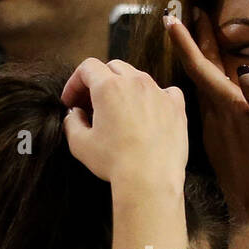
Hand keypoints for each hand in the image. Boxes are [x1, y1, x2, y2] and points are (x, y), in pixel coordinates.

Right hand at [60, 58, 188, 189]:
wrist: (151, 180)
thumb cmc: (114, 162)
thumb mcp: (80, 144)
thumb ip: (72, 122)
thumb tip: (75, 114)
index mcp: (108, 87)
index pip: (88, 67)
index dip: (75, 82)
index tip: (71, 101)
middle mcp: (135, 82)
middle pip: (113, 68)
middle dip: (99, 82)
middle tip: (92, 104)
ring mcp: (159, 92)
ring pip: (139, 77)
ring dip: (126, 88)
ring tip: (119, 111)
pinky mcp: (176, 107)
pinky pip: (166, 91)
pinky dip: (155, 97)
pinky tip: (149, 112)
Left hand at [164, 9, 248, 219]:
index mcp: (227, 107)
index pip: (201, 67)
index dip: (188, 41)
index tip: (171, 17)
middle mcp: (216, 115)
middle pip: (199, 71)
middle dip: (193, 42)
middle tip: (184, 15)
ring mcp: (215, 128)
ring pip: (202, 87)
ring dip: (198, 62)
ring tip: (196, 40)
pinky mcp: (218, 140)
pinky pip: (208, 104)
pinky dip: (206, 85)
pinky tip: (209, 85)